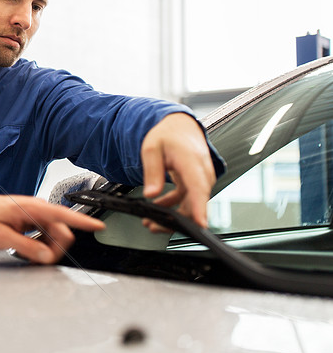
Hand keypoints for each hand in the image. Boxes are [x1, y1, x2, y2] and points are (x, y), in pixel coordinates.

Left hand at [0, 194, 104, 263]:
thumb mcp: (1, 238)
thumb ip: (25, 247)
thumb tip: (46, 256)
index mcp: (32, 208)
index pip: (63, 214)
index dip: (83, 221)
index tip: (99, 226)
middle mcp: (40, 209)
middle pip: (63, 233)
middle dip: (55, 250)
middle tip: (36, 258)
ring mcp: (40, 215)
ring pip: (57, 237)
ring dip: (48, 248)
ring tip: (27, 252)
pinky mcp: (38, 220)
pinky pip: (50, 236)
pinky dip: (44, 245)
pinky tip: (30, 247)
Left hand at [140, 112, 216, 231]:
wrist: (179, 127)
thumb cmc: (167, 135)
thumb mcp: (152, 149)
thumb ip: (152, 171)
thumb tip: (150, 193)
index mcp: (192, 160)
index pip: (199, 187)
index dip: (200, 208)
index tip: (199, 224)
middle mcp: (201, 172)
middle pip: (195, 203)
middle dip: (176, 219)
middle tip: (152, 225)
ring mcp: (201, 179)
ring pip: (192, 205)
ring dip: (172, 216)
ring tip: (150, 222)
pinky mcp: (197, 183)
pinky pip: (188, 200)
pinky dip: (173, 206)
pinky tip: (158, 206)